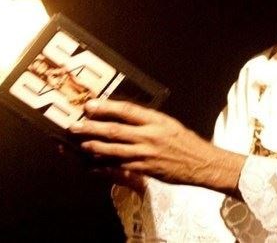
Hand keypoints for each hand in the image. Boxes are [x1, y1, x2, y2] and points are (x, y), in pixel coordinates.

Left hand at [69, 99, 245, 196]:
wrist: (201, 163)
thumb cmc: (185, 141)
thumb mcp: (168, 123)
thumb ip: (147, 120)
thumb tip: (123, 115)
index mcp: (156, 120)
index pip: (127, 110)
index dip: (106, 107)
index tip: (90, 105)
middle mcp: (149, 136)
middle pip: (115, 130)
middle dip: (92, 128)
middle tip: (75, 126)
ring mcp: (146, 155)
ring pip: (114, 150)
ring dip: (94, 147)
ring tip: (80, 144)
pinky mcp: (145, 170)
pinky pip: (120, 167)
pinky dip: (105, 165)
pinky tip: (93, 164)